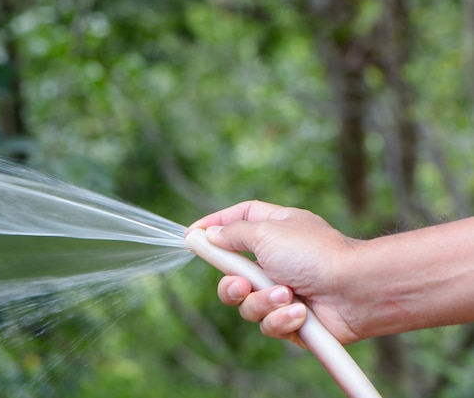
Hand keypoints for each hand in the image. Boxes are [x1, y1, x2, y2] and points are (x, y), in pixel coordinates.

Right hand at [190, 200, 362, 345]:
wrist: (355, 292)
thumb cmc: (315, 254)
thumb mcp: (267, 231)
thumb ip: (232, 233)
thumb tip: (209, 235)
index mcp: (273, 229)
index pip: (236, 221)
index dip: (213, 226)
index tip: (190, 236)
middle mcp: (276, 258)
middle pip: (232, 272)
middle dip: (232, 284)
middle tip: (241, 284)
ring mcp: (282, 289)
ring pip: (246, 305)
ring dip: (262, 302)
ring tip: (286, 295)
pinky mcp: (290, 318)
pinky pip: (267, 323)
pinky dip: (280, 318)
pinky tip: (299, 311)